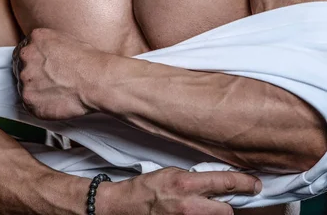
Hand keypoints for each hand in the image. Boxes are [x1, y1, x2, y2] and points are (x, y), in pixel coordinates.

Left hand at [12, 28, 111, 119]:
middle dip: (34, 75)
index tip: (42, 68)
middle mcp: (26, 56)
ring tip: (57, 92)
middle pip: (22, 67)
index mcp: (36, 38)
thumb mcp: (67, 39)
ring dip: (37, 90)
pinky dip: (41, 105)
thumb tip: (47, 54)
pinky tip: (56, 101)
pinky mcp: (29, 99)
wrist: (95, 79)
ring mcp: (26, 78)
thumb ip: (49, 45)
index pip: (25, 50)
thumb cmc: (89, 60)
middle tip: (51, 81)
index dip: (34, 61)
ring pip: (26, 86)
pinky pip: (30, 103)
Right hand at [99, 168, 261, 214]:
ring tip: (201, 209)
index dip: (245, 183)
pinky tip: (194, 213)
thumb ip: (196, 179)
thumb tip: (216, 182)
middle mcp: (190, 205)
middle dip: (226, 207)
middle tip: (219, 203)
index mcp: (187, 183)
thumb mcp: (173, 173)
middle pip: (227, 211)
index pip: (225, 182)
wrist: (128, 206)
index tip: (256, 185)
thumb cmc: (149, 187)